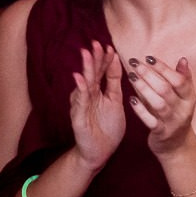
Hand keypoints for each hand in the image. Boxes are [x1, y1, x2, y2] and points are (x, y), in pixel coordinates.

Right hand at [69, 44, 127, 170]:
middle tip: (95, 44)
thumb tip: (116, 60)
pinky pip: (80, 103)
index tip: (108, 46)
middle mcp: (88, 96)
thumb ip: (114, 83)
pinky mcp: (79, 118)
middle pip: (92, 75)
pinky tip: (80, 80)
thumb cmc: (107, 127)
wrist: (99, 152)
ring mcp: (82, 106)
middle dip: (94, 59)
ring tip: (86, 55)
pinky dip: (80, 91)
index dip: (104, 60)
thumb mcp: (115, 101)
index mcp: (99, 92)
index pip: (102, 72)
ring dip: (85, 70)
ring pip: (84, 85)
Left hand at [127, 54, 195, 156]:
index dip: (164, 68)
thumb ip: (182, 80)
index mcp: (190, 98)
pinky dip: (141, 110)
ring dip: (144, 88)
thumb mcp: (185, 99)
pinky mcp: (162, 133)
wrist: (177, 147)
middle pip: (166, 89)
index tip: (149, 57)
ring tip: (131, 76)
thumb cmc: (177, 117)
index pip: (179, 80)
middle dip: (150, 74)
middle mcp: (183, 110)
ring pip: (158, 103)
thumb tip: (182, 60)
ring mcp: (173, 122)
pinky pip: (151, 121)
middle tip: (134, 63)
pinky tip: (131, 99)